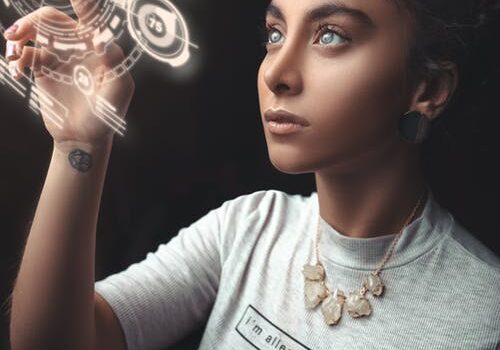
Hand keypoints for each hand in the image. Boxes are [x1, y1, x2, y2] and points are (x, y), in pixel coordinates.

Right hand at [3, 1, 134, 148]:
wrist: (84, 137)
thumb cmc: (107, 115)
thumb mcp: (117, 91)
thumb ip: (115, 65)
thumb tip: (104, 41)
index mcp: (98, 46)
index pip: (89, 15)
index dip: (80, 0)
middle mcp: (78, 46)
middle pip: (52, 19)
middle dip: (31, 21)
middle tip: (15, 35)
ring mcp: (60, 56)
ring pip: (36, 32)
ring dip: (19, 35)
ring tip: (12, 54)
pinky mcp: (44, 69)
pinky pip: (26, 53)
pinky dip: (17, 59)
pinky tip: (17, 73)